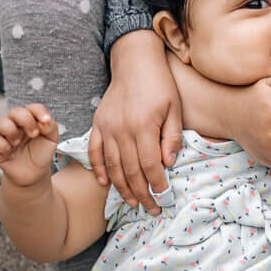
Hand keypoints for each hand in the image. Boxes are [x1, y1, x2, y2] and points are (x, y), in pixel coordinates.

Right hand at [0, 103, 58, 186]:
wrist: (34, 173)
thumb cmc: (41, 153)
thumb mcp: (52, 140)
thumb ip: (51, 127)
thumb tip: (44, 120)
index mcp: (31, 120)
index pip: (32, 108)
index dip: (38, 111)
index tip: (45, 120)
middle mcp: (16, 124)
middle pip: (15, 111)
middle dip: (25, 120)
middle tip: (34, 134)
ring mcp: (5, 135)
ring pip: (0, 122)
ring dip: (11, 131)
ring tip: (18, 143)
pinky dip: (4, 146)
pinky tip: (11, 153)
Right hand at [89, 31, 182, 212]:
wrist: (135, 62)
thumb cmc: (160, 85)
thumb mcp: (175, 108)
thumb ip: (171, 138)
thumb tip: (168, 164)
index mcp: (143, 126)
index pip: (150, 164)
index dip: (156, 184)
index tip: (163, 196)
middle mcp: (122, 130)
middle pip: (130, 170)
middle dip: (142, 193)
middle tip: (151, 209)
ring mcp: (107, 128)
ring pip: (112, 166)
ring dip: (121, 188)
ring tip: (132, 202)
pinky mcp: (98, 124)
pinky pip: (95, 152)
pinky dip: (98, 169)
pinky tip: (104, 184)